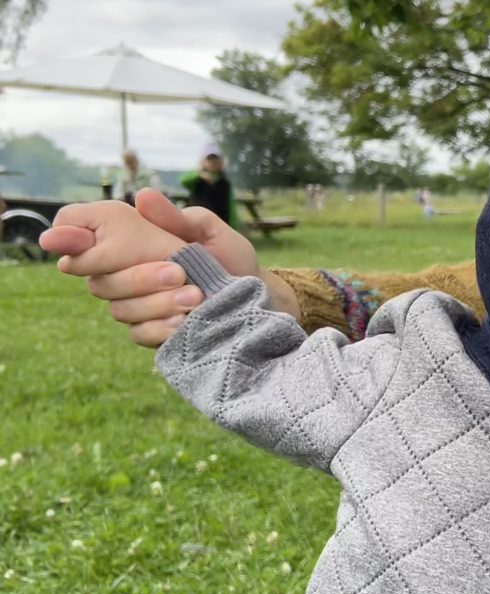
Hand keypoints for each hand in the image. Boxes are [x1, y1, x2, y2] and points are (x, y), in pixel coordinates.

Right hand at [39, 189, 259, 345]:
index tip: (86, 242)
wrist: (253, 295)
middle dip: (138, 278)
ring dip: (156, 304)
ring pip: (120, 309)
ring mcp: (133, 306)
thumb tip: (143, 197)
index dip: (70, 236)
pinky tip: (184, 322)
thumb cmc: (228, 257)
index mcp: (129, 242)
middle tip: (178, 272)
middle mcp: (122, 274)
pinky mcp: (149, 332)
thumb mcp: (210, 231)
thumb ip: (176, 218)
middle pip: (99, 281)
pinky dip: (161, 328)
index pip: (77, 235)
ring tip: (195, 296)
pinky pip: (138, 334)